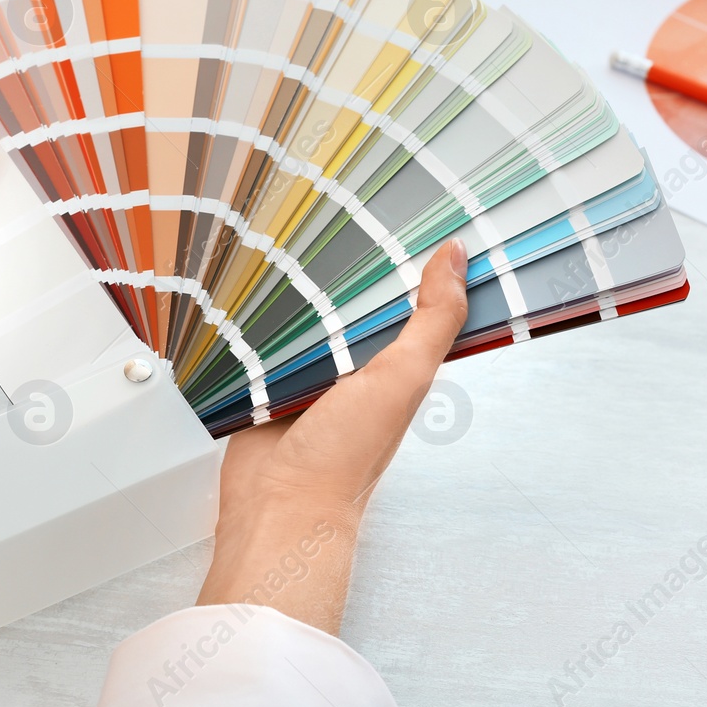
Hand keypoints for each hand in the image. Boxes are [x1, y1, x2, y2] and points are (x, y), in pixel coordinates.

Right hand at [196, 240, 468, 632]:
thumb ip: (432, 320)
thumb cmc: (346, 457)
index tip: (417, 203)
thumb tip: (455, 256)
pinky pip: (262, 330)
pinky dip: (256, 310)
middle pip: (352, 294)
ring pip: (305, 307)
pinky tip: (250, 278)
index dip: (416, 253)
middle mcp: (354, 362)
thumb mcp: (403, 378)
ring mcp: (307, 367)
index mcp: (395, 362)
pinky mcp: (263, 373)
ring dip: (296, 281)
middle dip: (347, 258)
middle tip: (341, 201)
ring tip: (291, 228)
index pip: (411, 294)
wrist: (277, 505)